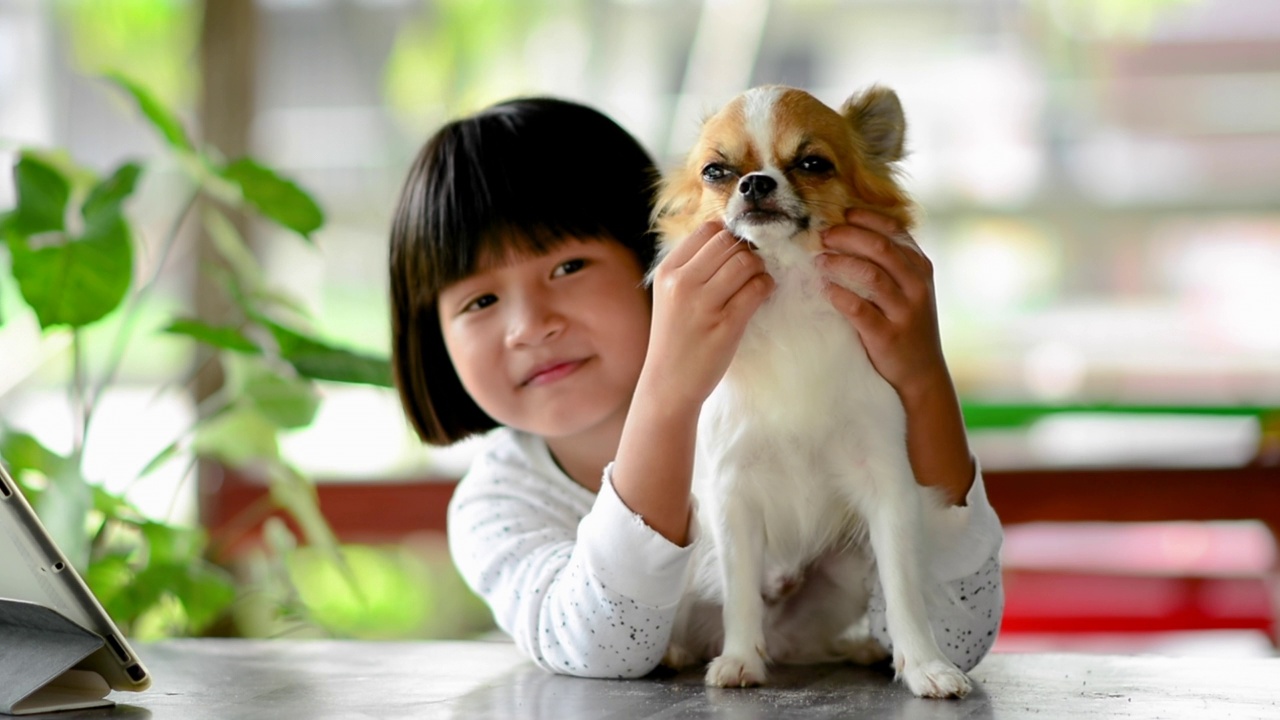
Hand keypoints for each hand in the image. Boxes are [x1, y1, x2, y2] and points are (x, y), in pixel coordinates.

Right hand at [643, 221, 773, 406]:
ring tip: (755, 282)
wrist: (668, 384)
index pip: (707, 230)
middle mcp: (682, 284)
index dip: (728, 236)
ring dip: (759, 268)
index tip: (735, 252)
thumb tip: (730, 240)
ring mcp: (704, 304)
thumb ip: (692, 268)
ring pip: (746, 262)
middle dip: (746, 250)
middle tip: (750, 268)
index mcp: (667, 272)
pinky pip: (757, 288)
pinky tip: (761, 295)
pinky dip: (766, 286)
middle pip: (728, 242)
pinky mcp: (726, 325)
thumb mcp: (669, 296)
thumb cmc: (674, 338)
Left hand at [818, 209, 946, 398]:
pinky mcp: (888, 335)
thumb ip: (890, 264)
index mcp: (920, 268)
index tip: (842, 213)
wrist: (922, 372)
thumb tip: (850, 233)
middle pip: (880, 248)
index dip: (866, 219)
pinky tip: (824, 289)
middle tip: (822, 235)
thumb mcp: (909, 289)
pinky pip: (859, 309)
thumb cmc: (906, 324)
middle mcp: (916, 285)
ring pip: (872, 275)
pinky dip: (839, 296)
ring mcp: (905, 311)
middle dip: (848, 236)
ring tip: (818, 260)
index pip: (895, 231)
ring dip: (840, 263)